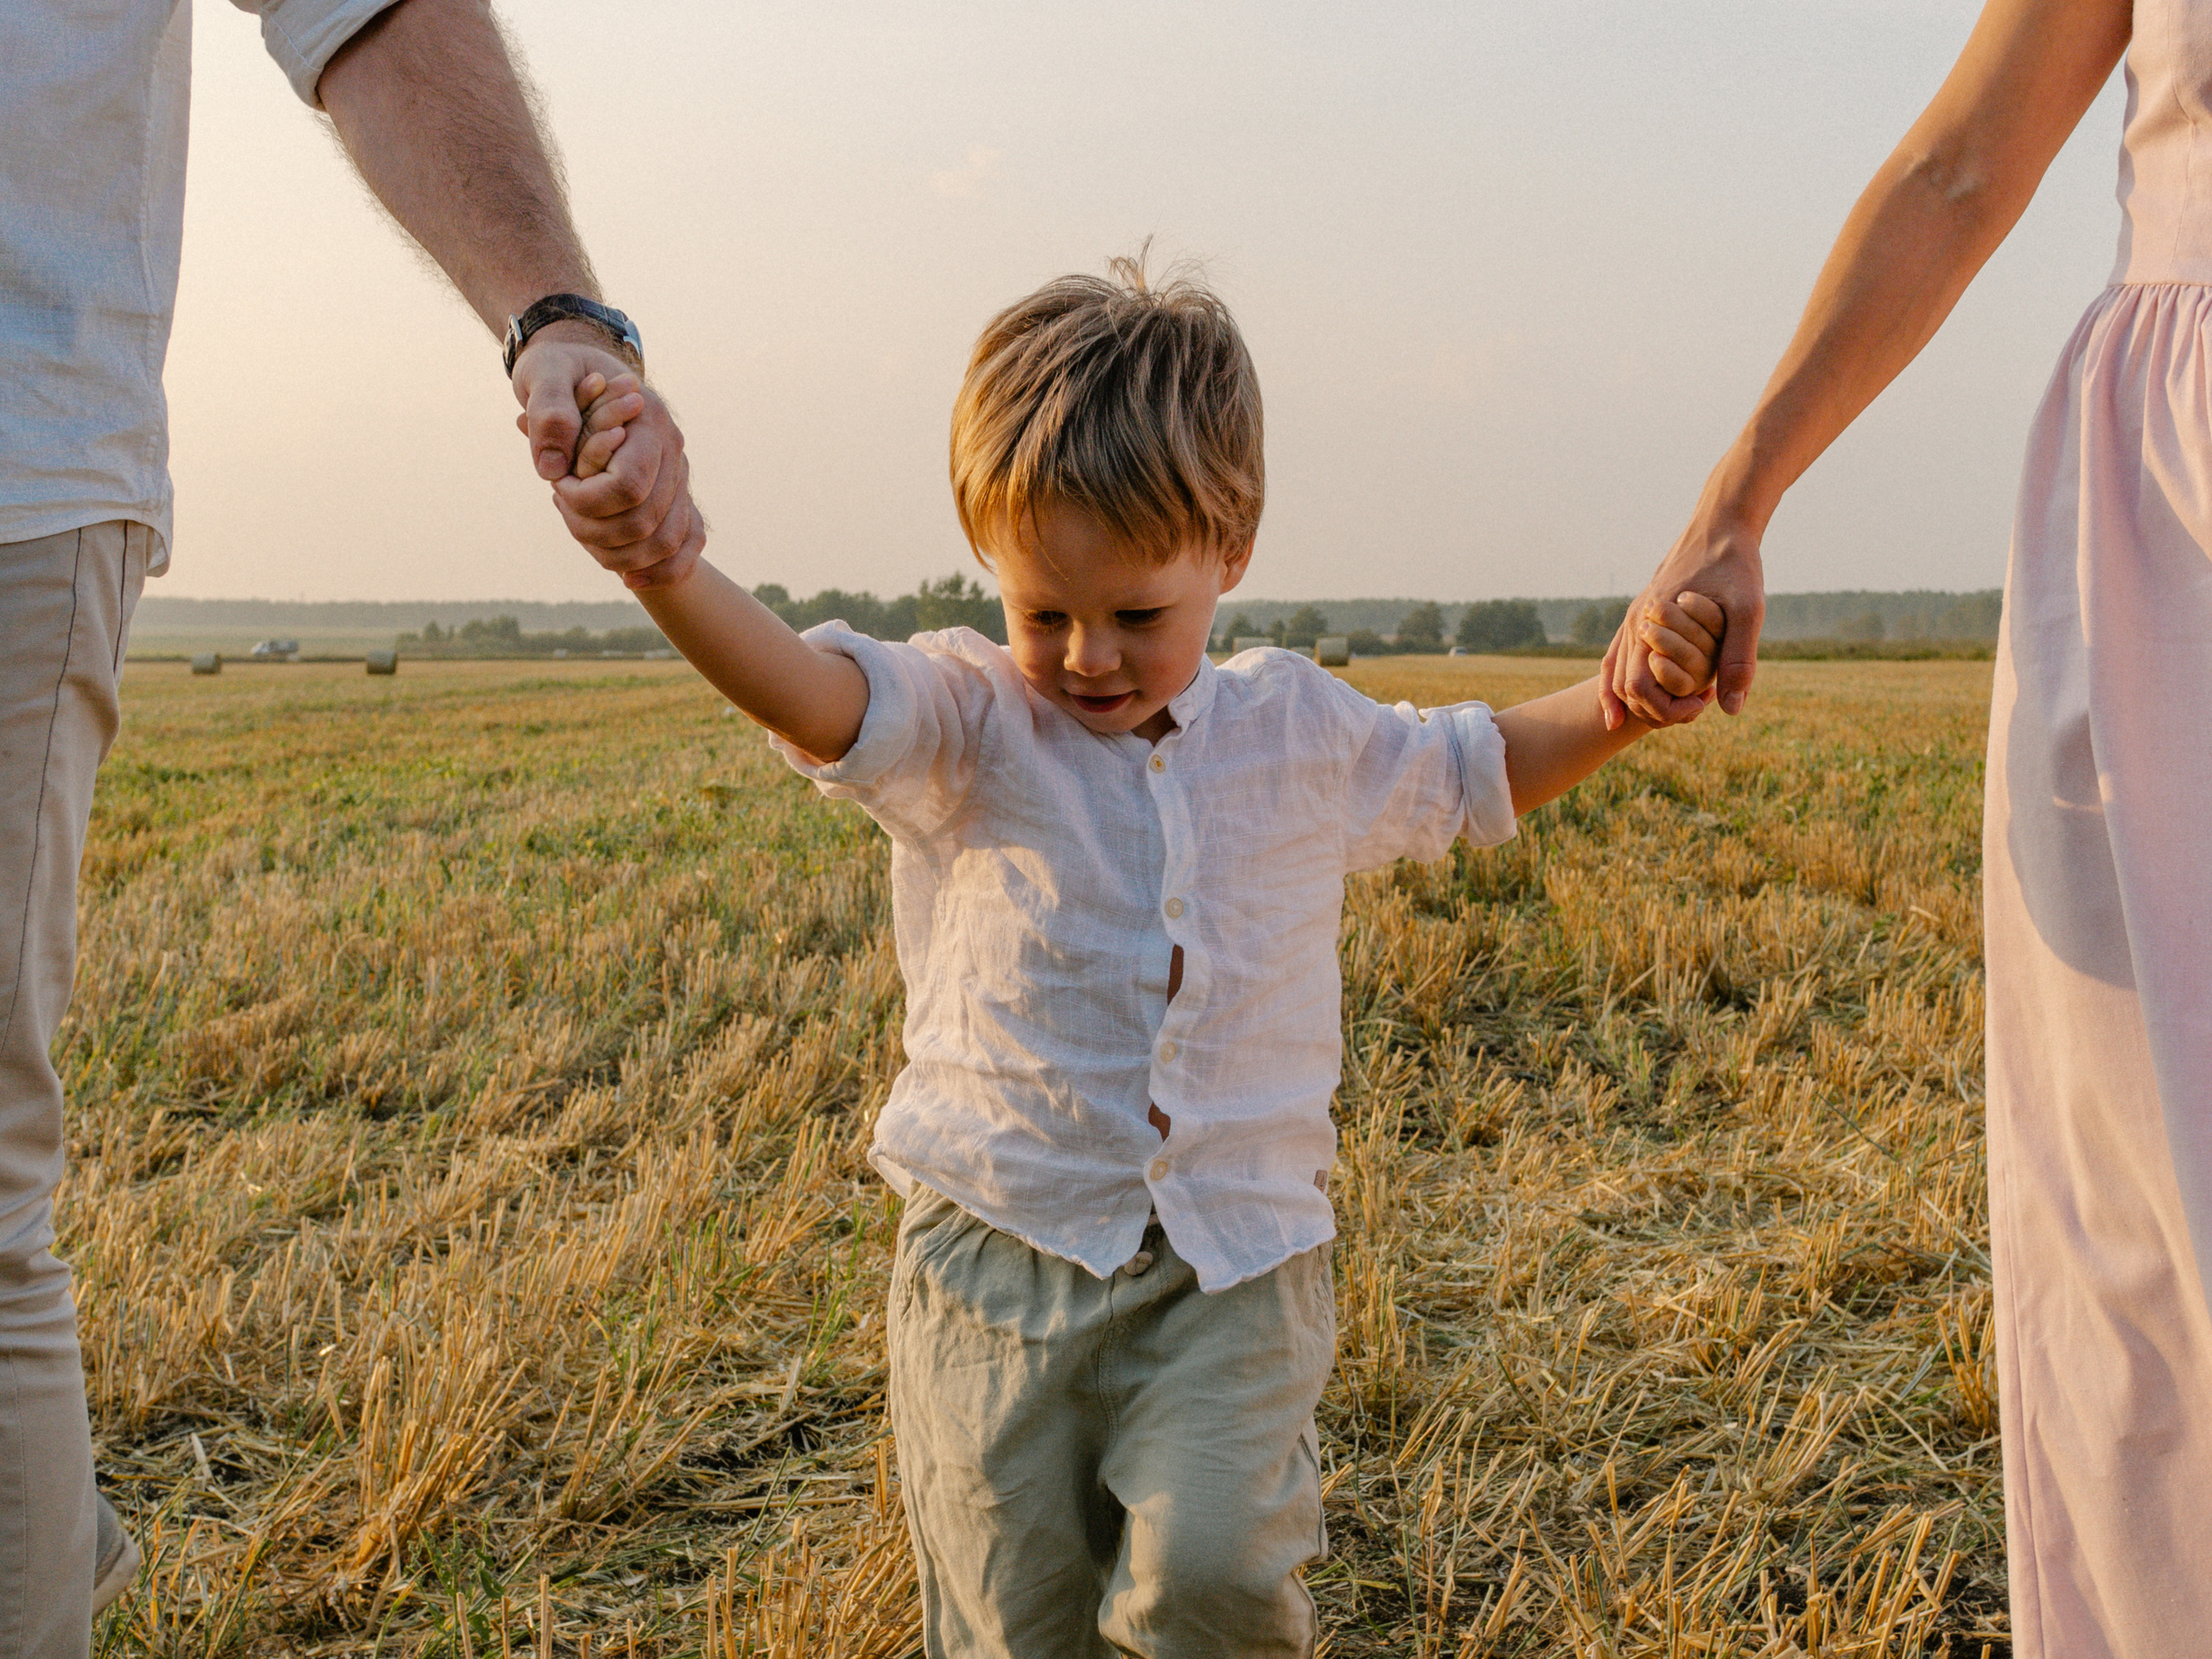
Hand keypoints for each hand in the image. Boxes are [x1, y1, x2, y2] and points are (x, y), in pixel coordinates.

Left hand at [511, 328, 705, 588]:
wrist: (583, 364)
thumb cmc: (560, 369)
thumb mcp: (543, 374)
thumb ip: (547, 414)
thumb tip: (551, 469)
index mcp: (650, 421)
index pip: (630, 486)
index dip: (587, 501)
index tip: (556, 486)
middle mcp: (674, 453)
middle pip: (647, 522)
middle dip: (595, 531)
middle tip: (562, 508)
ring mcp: (680, 477)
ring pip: (668, 541)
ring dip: (621, 556)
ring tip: (583, 537)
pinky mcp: (678, 497)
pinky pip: (687, 546)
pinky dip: (662, 571)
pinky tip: (631, 580)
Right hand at [1601, 516, 1764, 728]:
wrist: (1721, 522)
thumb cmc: (1736, 564)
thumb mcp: (1748, 611)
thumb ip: (1739, 659)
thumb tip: (1731, 709)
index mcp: (1651, 624)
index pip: (1638, 688)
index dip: (1667, 709)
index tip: (1702, 705)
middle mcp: (1634, 622)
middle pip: (1623, 686)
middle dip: (1653, 710)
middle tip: (1692, 712)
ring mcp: (1633, 616)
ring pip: (1615, 672)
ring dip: (1637, 699)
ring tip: (1674, 709)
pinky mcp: (1640, 611)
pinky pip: (1618, 654)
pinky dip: (1619, 682)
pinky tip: (1634, 699)